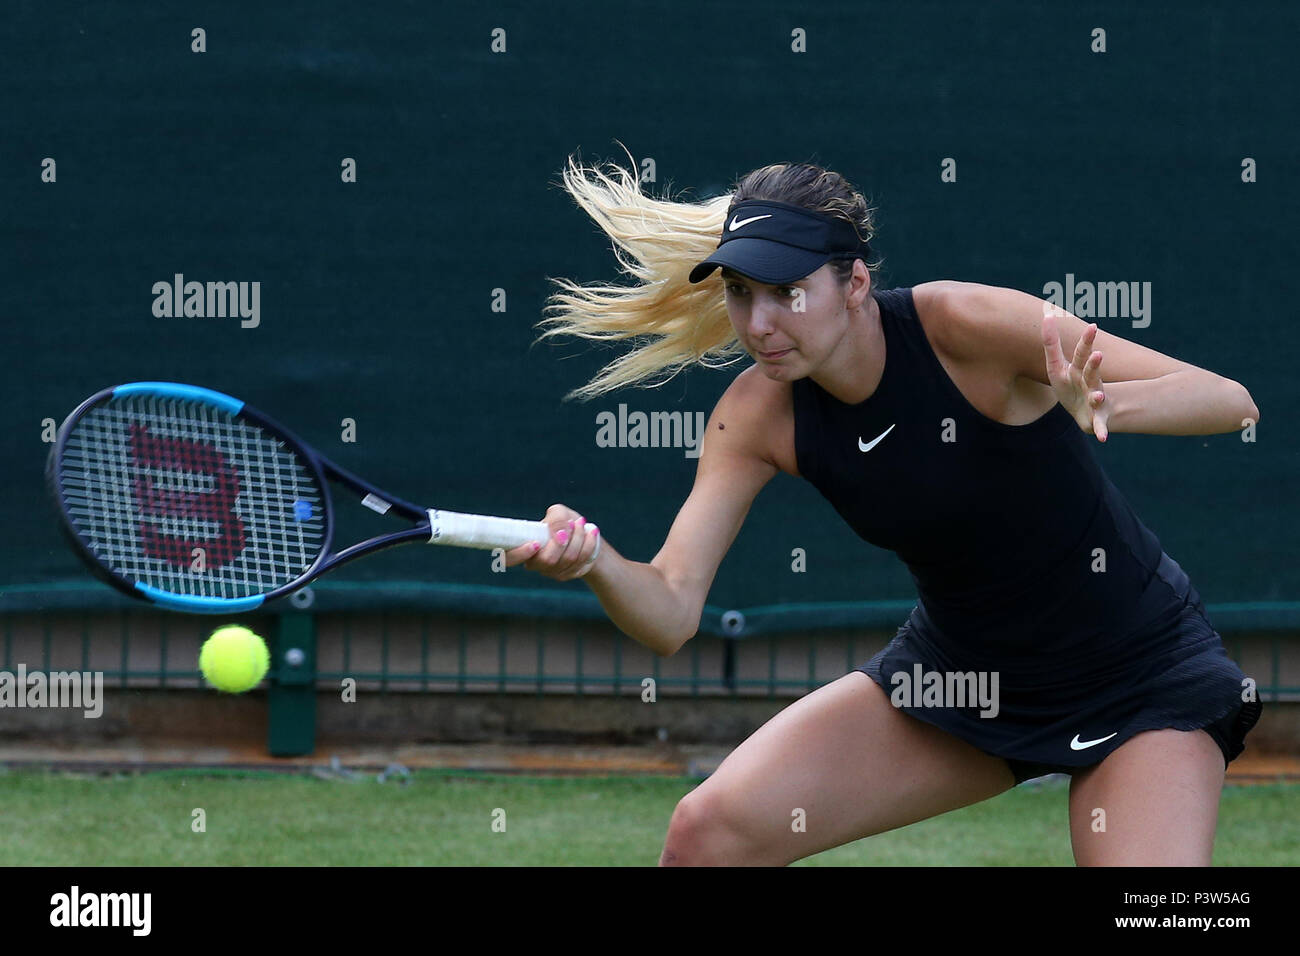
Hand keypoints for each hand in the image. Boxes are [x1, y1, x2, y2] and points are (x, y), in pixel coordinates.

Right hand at [503, 503, 600, 580]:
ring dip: (578, 538)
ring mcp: (551, 572)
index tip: (536, 544)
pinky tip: (591, 532)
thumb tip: (560, 533)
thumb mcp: (558, 513)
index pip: (510, 558)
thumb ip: (556, 519)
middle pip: (547, 560)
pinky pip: (580, 562)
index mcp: (523, 547)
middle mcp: (535, 564)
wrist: (582, 533)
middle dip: (562, 540)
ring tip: (582, 523)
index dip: (520, 554)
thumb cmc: (563, 522)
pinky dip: (588, 544)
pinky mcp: (567, 574)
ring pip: (567, 559)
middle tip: (572, 524)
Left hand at [1042, 310, 1110, 441]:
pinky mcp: (1097, 419)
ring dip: (1098, 396)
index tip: (1093, 326)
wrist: (1086, 412)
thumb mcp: (1058, 366)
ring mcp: (1095, 400)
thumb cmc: (1070, 384)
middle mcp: (1089, 383)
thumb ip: (1052, 343)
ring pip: (1097, 396)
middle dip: (1093, 364)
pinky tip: (1103, 438)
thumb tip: (1047, 315)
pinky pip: (1100, 425)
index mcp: (1078, 370)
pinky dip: (1102, 431)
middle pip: (1090, 372)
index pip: (1081, 354)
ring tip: (1099, 395)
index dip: (1086, 342)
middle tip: (1097, 354)